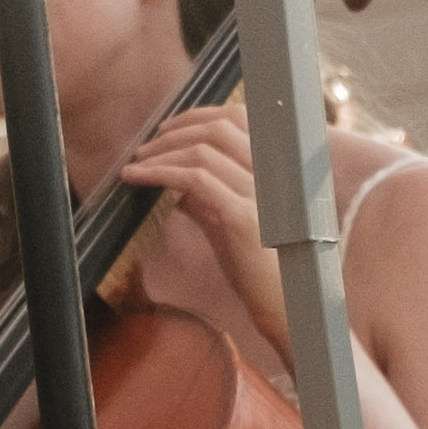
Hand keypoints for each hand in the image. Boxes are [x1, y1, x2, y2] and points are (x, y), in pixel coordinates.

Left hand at [125, 102, 289, 356]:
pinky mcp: (243, 218)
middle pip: (219, 128)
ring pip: (202, 151)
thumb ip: (209, 203)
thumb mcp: (233, 229)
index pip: (239, 120)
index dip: (199, 117)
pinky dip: (159, 173)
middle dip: (176, 130)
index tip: (168, 128)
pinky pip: (194, 180)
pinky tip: (137, 178)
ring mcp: (261, 195)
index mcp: (277, 172)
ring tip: (135, 164)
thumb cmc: (265, 275)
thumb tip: (177, 188)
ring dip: (161, 152)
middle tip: (145, 146)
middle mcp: (274, 176)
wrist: (292, 312)